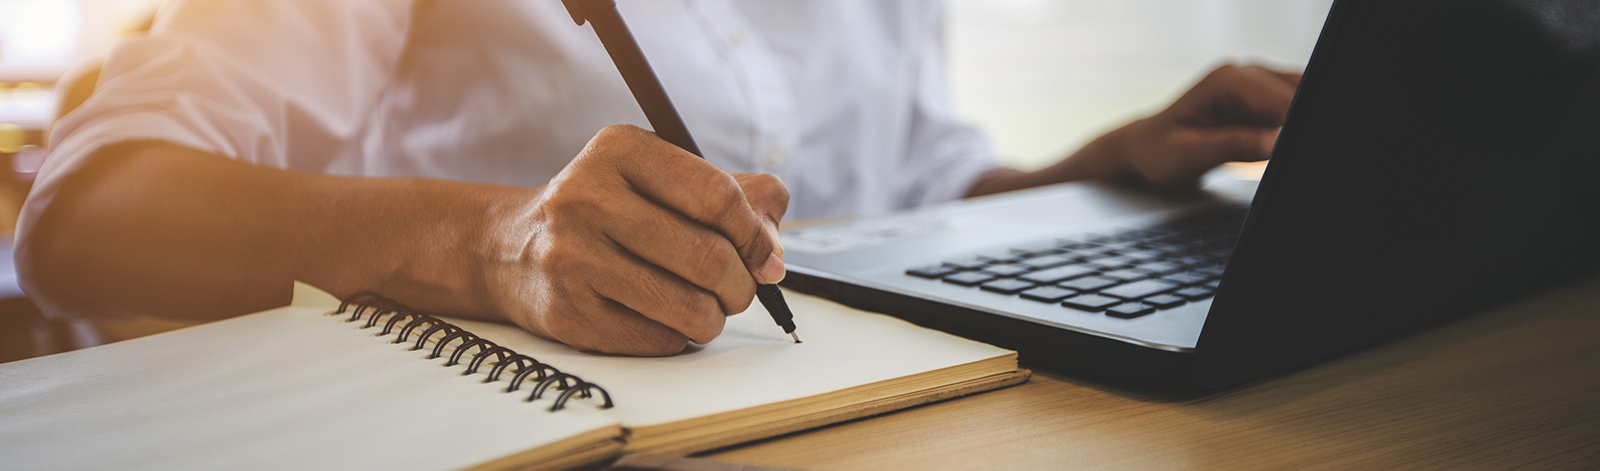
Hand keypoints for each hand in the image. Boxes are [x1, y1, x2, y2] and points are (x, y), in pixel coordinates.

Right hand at [489, 125, 788, 355]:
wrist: (510, 249)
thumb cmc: (606, 212)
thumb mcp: (659, 179)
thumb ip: (732, 195)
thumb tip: (774, 249)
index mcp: (619, 150)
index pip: (716, 196)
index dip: (755, 234)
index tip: (765, 256)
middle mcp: (587, 197)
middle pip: (708, 256)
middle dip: (741, 284)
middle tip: (738, 290)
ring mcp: (571, 257)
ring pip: (689, 307)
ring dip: (714, 317)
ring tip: (707, 308)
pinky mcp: (567, 312)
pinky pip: (658, 339)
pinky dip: (678, 336)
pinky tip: (663, 318)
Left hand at [964, 63, 1301, 196]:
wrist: (1145, 151)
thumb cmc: (1159, 153)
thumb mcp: (1191, 155)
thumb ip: (1234, 146)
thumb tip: (1275, 142)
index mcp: (1228, 80)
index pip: (1283, 98)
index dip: (1301, 124)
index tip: (1309, 149)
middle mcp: (1246, 73)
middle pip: (1301, 94)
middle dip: (1306, 125)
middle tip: (1309, 158)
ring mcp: (1257, 85)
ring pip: (1302, 100)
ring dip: (1302, 128)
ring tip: (1296, 157)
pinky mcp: (1263, 101)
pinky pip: (1293, 111)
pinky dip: (1296, 130)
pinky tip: (1287, 151)